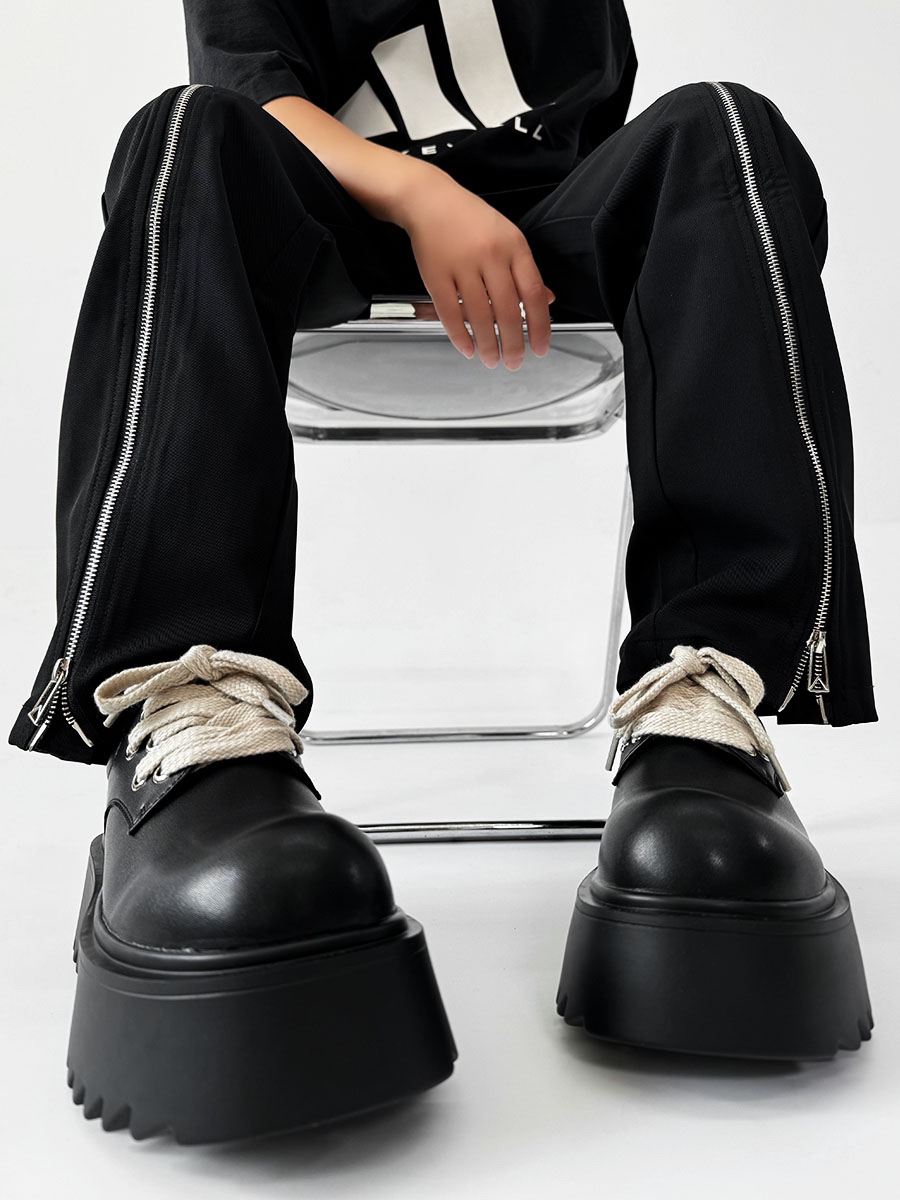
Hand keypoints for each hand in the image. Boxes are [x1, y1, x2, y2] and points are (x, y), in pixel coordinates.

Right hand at [394, 168, 555, 369]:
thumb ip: (525, 270)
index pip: (534, 294)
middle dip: (514, 343)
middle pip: (509, 310)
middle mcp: (491, 255)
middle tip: (515, 361)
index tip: (541, 346)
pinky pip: (451, 313)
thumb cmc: (470, 219)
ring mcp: (462, 266)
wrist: (430, 200)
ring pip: (481, 316)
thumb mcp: (507, 236)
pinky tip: (467, 348)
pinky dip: (460, 336)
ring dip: (488, 345)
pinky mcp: (436, 275)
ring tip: (492, 359)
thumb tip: (546, 300)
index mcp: (514, 246)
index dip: (540, 326)